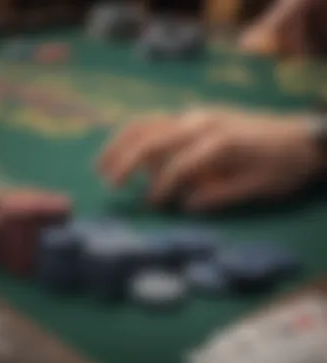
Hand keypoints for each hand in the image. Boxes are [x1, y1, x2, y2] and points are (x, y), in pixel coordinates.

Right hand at [98, 108, 322, 209]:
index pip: (178, 166)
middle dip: (126, 161)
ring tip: (101, 165)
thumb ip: (219, 196)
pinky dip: (135, 135)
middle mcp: (202, 122)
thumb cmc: (282, 166)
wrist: (301, 136)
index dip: (161, 188)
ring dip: (121, 143)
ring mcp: (197, 115)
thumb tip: (183, 205)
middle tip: (108, 185)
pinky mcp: (195, 115)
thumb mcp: (258, 188)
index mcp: (219, 142)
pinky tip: (123, 149)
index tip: (150, 206)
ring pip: (148, 123)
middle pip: (152, 137)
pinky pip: (156, 121)